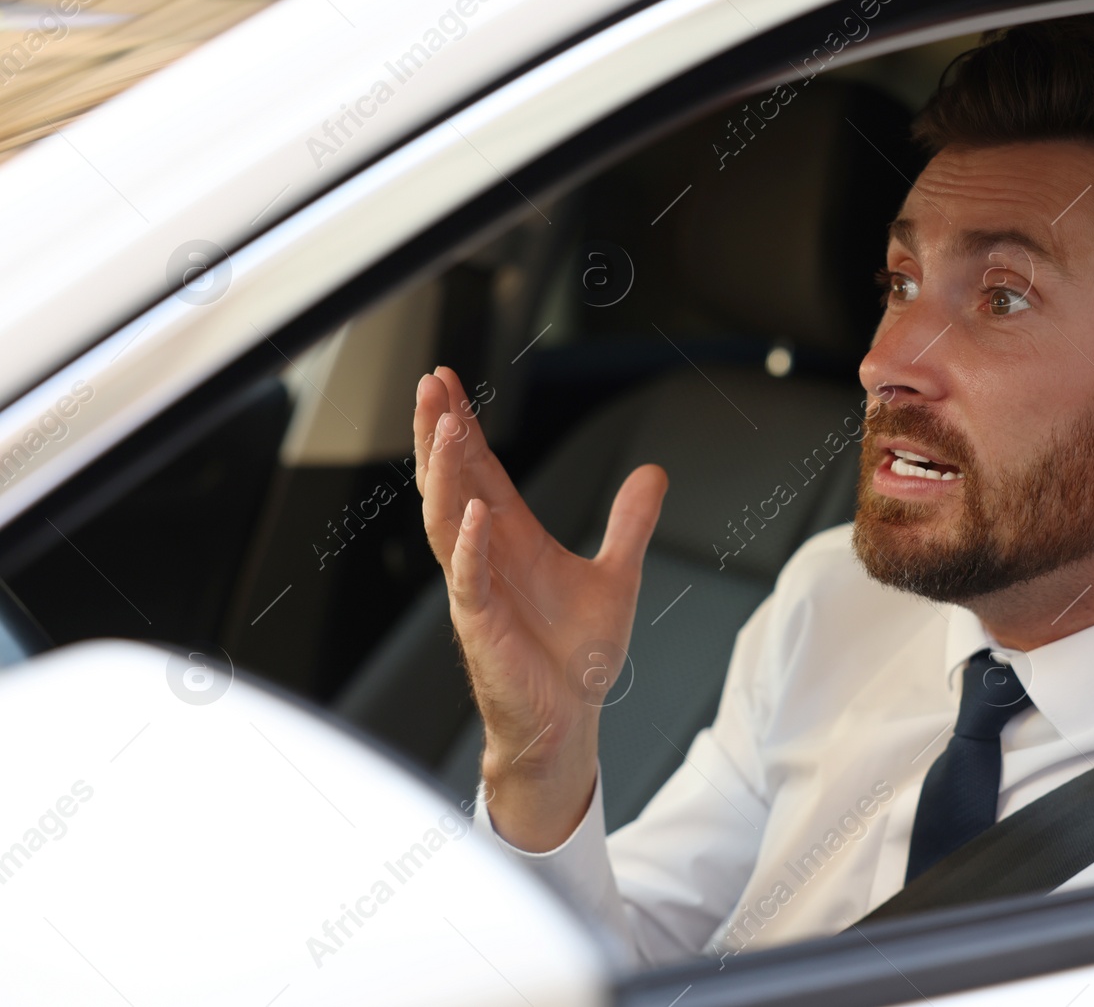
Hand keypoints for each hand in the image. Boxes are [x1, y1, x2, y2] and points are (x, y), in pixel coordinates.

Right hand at [413, 366, 666, 849]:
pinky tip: (474, 513)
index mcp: (511, 540)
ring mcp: (477, 589)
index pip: (479, 470)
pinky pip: (468, 580)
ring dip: (446, 473)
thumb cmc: (575, 657)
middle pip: (452, 482)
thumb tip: (653, 475)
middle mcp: (486, 557)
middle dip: (439, 432)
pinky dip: (470, 546)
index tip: (448, 381)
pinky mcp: (481, 626)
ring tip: (447, 426)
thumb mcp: (617, 575)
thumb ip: (630, 523)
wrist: (568, 721)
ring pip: (447, 520)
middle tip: (430, 383)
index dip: (465, 426)